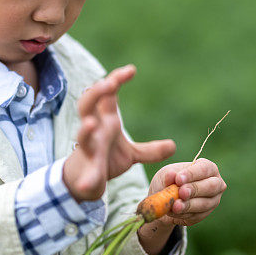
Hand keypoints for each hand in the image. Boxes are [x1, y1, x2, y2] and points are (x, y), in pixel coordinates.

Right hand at [63, 64, 176, 201]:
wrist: (84, 184)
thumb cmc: (105, 160)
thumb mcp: (131, 155)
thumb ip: (150, 150)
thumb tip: (173, 145)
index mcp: (105, 121)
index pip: (107, 95)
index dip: (116, 80)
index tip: (131, 70)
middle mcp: (94, 131)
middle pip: (88, 105)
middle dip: (96, 93)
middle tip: (109, 83)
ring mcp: (89, 149)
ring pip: (82, 135)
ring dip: (85, 130)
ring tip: (90, 123)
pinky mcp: (88, 170)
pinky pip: (88, 173)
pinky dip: (89, 178)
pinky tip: (90, 184)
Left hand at [147, 159, 226, 226]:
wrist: (165, 199)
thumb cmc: (170, 180)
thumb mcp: (166, 174)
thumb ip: (169, 175)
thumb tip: (171, 175)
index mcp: (208, 168)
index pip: (205, 168)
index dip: (192, 174)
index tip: (178, 179)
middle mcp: (215, 183)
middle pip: (211, 186)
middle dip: (194, 189)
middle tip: (181, 192)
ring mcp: (213, 200)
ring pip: (204, 204)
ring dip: (188, 205)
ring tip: (175, 206)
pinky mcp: (205, 214)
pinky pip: (197, 216)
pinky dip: (184, 214)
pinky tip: (174, 212)